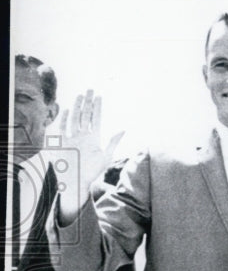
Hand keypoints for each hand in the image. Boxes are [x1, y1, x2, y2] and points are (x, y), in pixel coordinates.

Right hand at [55, 91, 123, 221]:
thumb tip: (122, 129)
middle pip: (85, 115)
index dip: (97, 108)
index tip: (99, 96)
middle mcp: (83, 135)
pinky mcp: (62, 142)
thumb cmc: (92, 171)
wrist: (77, 181)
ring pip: (74, 118)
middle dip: (88, 102)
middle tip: (90, 89)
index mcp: (94, 138)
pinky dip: (65, 119)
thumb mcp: (106, 156)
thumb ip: (113, 142)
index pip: (96, 118)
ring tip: (81, 95)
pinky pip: (62, 128)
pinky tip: (68, 110)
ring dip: (77, 107)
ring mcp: (72, 138)